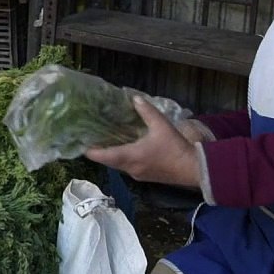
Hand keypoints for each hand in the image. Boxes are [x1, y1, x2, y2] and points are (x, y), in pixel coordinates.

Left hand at [85, 97, 201, 187]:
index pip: (102, 156)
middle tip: (92, 136)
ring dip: (111, 154)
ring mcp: (137, 174)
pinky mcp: (145, 175)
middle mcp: (129, 168)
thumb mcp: (161, 126)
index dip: (89, 150)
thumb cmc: (174, 148)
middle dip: (99, 150)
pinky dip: (122, 157)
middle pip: (108, 161)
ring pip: (118, 164)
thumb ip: (146, 111)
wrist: (193, 169)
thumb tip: (135, 98)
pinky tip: (125, 147)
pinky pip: (127, 166)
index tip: (80, 142)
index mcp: (129, 157)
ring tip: (106, 139)